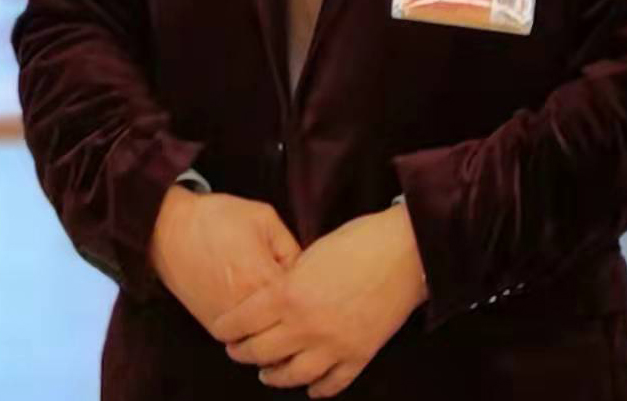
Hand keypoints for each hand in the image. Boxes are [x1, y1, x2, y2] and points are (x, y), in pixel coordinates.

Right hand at [149, 187, 301, 334]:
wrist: (169, 229)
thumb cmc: (217, 219)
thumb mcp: (264, 218)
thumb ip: (290, 246)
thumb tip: (305, 272)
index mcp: (263, 280)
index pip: (304, 297)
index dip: (311, 285)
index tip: (310, 275)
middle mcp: (246, 310)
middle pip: (288, 322)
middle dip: (296, 308)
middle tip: (298, 290)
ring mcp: (228, 324)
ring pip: (267, 336)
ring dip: (275, 322)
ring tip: (276, 298)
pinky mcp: (212, 329)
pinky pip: (246, 337)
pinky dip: (255, 326)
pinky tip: (256, 305)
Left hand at [212, 203, 427, 397]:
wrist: (406, 251)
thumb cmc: (359, 241)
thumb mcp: (312, 253)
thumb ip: (289, 280)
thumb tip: (274, 297)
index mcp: (290, 295)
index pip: (242, 321)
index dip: (226, 328)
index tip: (220, 330)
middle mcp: (307, 326)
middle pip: (260, 352)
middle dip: (242, 352)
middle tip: (237, 350)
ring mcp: (334, 346)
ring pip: (291, 376)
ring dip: (273, 376)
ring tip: (267, 372)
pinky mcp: (359, 356)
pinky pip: (330, 384)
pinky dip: (316, 388)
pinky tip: (309, 384)